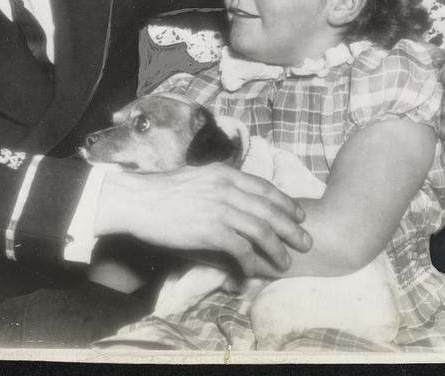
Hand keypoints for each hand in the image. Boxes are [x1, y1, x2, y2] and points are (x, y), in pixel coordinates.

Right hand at [95, 163, 312, 277]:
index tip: (299, 214)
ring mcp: (220, 208)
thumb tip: (231, 193)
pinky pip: (241, 249)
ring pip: (261, 230)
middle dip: (292, 227)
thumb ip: (217, 184)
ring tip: (286, 261)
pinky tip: (253, 270)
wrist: (138, 200)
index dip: (285, 202)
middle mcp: (227, 188)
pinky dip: (251, 262)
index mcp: (224, 173)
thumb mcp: (196, 177)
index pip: (264, 187)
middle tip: (306, 241)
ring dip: (277, 248)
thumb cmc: (161, 192)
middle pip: (270, 209)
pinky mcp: (211, 230)